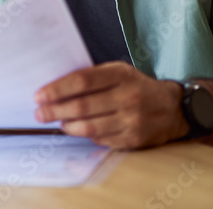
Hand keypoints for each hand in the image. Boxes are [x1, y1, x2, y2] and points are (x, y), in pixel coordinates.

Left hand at [34, 61, 187, 148]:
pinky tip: (77, 130)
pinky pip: (100, 140)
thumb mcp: (119, 72)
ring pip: (89, 127)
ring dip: (67, 126)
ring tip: (57, 122)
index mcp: (121, 75)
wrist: (173, 108)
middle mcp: (128, 97)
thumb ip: (92, 77)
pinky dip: (85, 135)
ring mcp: (132, 121)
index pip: (82, 81)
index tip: (39, 95)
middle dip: (55, 111)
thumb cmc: (137, 86)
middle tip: (39, 113)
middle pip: (82, 106)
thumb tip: (56, 87)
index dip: (57, 89)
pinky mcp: (134, 139)